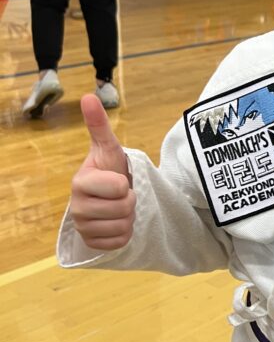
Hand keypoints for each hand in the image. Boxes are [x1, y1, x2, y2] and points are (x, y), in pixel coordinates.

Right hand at [70, 94, 134, 249]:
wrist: (107, 197)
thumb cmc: (108, 171)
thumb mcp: (107, 148)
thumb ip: (99, 125)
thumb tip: (88, 96)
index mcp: (79, 182)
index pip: (119, 188)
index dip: (125, 184)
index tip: (117, 180)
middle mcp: (76, 207)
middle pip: (124, 208)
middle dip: (130, 201)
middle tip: (120, 195)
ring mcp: (82, 228)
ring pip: (123, 226)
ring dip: (128, 217)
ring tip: (118, 207)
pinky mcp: (92, 244)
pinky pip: (120, 242)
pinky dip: (124, 234)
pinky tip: (116, 223)